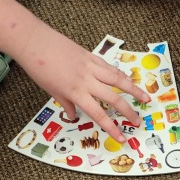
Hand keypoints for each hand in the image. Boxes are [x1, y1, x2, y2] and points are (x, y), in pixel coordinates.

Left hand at [15, 27, 149, 142]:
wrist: (33, 41)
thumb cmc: (38, 67)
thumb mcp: (51, 90)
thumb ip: (66, 103)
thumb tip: (73, 115)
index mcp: (76, 92)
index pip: (98, 114)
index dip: (112, 128)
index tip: (122, 138)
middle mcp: (87, 80)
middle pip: (114, 98)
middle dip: (128, 111)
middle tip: (138, 121)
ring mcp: (91, 66)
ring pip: (118, 79)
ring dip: (134, 89)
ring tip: (146, 98)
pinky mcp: (90, 56)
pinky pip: (109, 67)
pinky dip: (121, 75)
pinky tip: (128, 79)